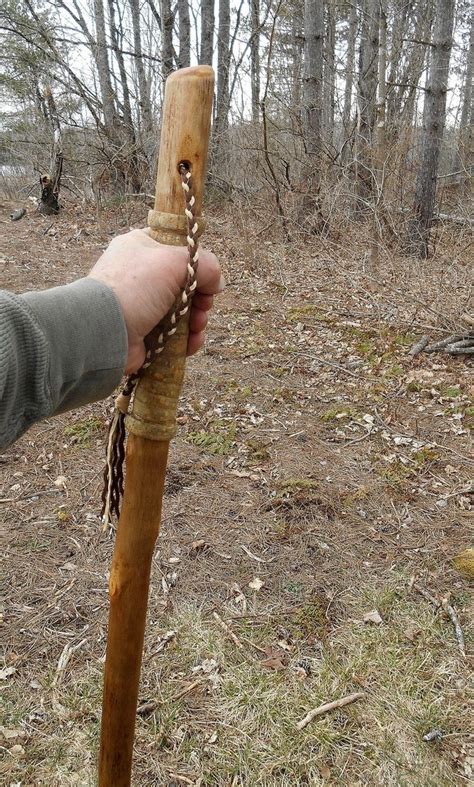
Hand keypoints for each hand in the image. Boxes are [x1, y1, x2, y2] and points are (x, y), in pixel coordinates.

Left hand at [88, 229, 223, 373]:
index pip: (177, 246)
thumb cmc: (136, 287)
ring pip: (184, 310)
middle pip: (186, 282)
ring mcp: (143, 305)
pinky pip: (176, 334)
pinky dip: (188, 339)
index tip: (207, 275)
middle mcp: (142, 274)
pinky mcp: (146, 333)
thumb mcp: (174, 261)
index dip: (196, 261)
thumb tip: (218, 282)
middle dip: (201, 297)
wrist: (104, 331)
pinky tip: (191, 343)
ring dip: (197, 320)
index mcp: (142, 247)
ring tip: (196, 327)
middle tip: (204, 305)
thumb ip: (206, 264)